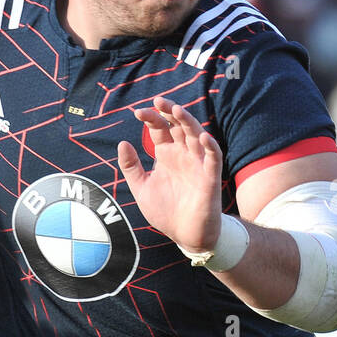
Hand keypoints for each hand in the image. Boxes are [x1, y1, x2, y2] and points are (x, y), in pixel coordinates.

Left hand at [117, 97, 221, 253]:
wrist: (185, 235)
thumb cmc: (166, 212)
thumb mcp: (141, 188)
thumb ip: (130, 167)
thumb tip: (122, 143)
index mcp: (166, 155)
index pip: (160, 129)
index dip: (151, 118)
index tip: (138, 113)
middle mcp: (183, 155)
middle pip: (179, 126)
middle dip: (170, 112)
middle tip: (159, 101)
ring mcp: (198, 165)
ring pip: (196, 136)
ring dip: (189, 122)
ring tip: (177, 111)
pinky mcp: (210, 178)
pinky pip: (214, 158)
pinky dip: (211, 147)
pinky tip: (203, 137)